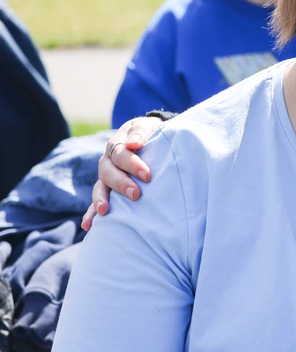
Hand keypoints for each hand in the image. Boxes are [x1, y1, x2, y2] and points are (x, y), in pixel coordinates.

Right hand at [80, 116, 160, 230]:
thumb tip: (133, 144)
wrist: (152, 137)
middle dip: (121, 184)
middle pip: (108, 172)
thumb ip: (140, 132)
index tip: (147, 175)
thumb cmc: (152, 132)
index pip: (120, 154)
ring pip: (100, 187)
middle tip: (136, 194)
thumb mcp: (148, 126)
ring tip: (104, 210)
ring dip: (101, 199)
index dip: (133, 164)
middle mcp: (108, 161)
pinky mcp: (107, 189)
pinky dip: (91, 213)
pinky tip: (88, 225)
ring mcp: (106, 176)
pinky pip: (96, 201)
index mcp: (117, 144)